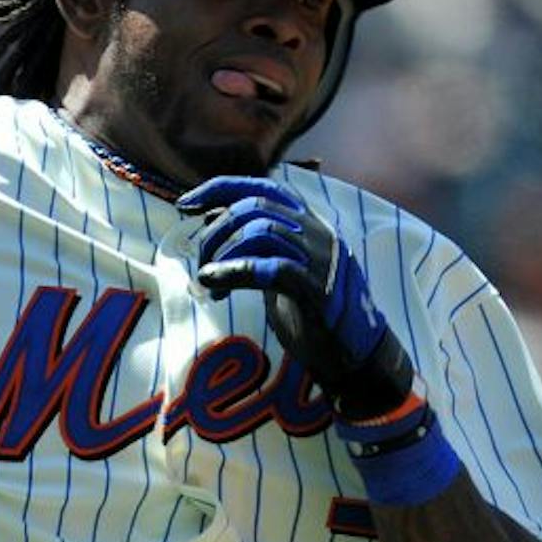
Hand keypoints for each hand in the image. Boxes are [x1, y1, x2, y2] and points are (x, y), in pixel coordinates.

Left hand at [186, 175, 412, 419]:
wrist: (356, 354)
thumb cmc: (312, 312)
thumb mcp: (279, 270)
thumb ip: (253, 246)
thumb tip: (210, 223)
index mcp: (308, 223)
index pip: (262, 187)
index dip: (220, 188)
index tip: (186, 203)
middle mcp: (317, 232)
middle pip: (253, 208)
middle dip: (214, 233)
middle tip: (201, 266)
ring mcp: (321, 258)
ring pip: (260, 231)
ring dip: (222, 254)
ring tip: (208, 282)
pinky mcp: (318, 288)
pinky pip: (273, 268)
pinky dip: (236, 272)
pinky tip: (215, 284)